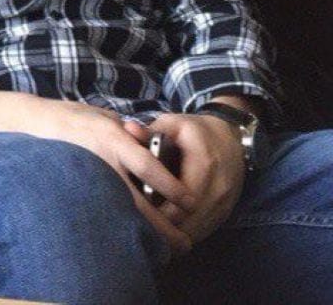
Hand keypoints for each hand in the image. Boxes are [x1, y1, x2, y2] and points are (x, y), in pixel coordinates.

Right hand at [0, 92, 196, 253]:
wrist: (32, 123)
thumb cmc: (73, 117)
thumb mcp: (104, 116)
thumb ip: (127, 132)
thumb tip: (152, 144)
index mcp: (113, 138)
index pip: (150, 167)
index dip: (173, 187)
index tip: (191, 202)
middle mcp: (103, 161)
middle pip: (140, 204)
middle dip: (165, 228)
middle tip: (184, 245)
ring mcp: (89, 178)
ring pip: (123, 215)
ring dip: (145, 235)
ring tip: (164, 250)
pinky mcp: (77, 191)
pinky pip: (105, 213)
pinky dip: (122, 229)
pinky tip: (132, 239)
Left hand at [148, 112, 244, 242]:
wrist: (229, 138)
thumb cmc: (195, 131)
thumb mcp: (174, 124)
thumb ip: (151, 130)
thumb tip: (128, 129)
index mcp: (205, 163)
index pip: (184, 196)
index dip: (163, 208)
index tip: (142, 210)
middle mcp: (219, 186)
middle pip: (192, 217)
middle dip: (167, 224)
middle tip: (143, 226)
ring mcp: (226, 201)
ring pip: (200, 227)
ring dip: (178, 232)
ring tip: (154, 233)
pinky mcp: (226, 210)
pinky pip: (207, 228)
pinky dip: (188, 231)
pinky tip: (170, 230)